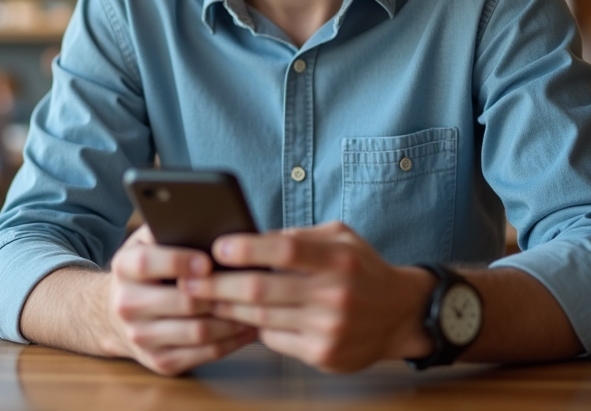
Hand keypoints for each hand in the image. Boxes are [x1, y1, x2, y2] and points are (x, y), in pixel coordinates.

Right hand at [106, 225, 258, 375]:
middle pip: (181, 302)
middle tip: (250, 284)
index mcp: (123, 268)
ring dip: (232, 319)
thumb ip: (171, 228)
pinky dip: (231, 341)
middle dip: (219, 293)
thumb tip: (212, 221)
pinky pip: (203, 354)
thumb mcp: (148, 242)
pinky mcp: (159, 361)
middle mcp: (126, 305)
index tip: (208, 261)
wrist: (116, 314)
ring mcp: (142, 337)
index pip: (146, 263)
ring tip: (257, 305)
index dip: (178, 261)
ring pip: (197, 332)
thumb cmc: (147, 269)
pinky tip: (247, 327)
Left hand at [182, 221, 435, 372]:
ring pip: (261, 318)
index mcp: (338, 258)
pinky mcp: (323, 354)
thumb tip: (250, 237)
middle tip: (189, 279)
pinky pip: (274, 339)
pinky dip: (253, 327)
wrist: (400, 314)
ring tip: (201, 298)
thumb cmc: (362, 268)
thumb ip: (299, 236)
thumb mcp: (340, 237)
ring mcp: (328, 328)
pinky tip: (236, 317)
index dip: (247, 248)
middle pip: (261, 289)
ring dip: (226, 307)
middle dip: (218, 284)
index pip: (284, 250)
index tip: (218, 247)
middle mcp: (335, 294)